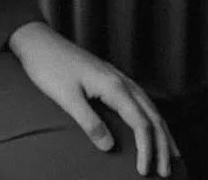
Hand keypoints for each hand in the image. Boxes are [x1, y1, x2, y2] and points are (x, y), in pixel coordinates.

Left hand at [7, 21, 180, 176]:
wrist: (37, 40)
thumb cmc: (48, 66)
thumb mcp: (66, 97)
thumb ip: (88, 122)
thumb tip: (109, 147)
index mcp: (113, 85)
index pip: (141, 122)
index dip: (146, 149)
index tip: (144, 171)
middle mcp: (120, 79)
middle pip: (152, 115)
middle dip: (161, 145)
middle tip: (165, 172)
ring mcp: (116, 76)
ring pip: (149, 106)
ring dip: (161, 131)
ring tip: (169, 154)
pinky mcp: (109, 76)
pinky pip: (139, 99)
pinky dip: (150, 117)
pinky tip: (149, 125)